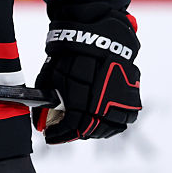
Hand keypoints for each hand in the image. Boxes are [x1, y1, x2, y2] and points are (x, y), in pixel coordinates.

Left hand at [33, 16, 140, 143]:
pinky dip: (111, 124)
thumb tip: (39, 121)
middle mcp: (103, 102)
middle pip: (90, 130)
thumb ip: (45, 100)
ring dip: (94, 131)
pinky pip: (124, 120)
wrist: (98, 35)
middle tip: (65, 131)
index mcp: (81, 97)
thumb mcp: (50, 75)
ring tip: (82, 127)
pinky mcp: (132, 97)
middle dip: (74, 133)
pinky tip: (101, 121)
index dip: (59, 135)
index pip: (72, 127)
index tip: (50, 137)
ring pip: (108, 128)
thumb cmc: (69, 54)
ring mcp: (121, 101)